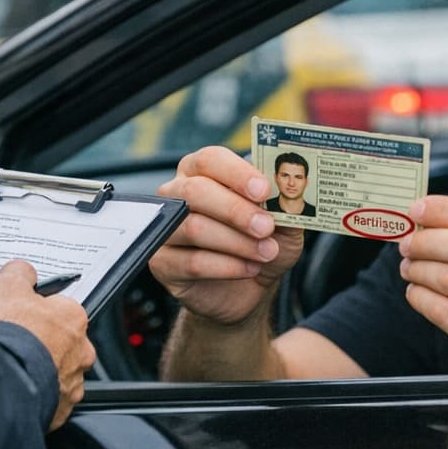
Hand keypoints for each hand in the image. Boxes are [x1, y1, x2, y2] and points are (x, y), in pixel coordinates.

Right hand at [0, 259, 96, 429]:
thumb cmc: (4, 336)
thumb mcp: (5, 287)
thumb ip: (19, 273)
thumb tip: (25, 272)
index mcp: (74, 319)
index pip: (62, 309)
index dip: (38, 312)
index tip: (21, 316)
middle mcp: (80, 353)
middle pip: (62, 343)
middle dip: (41, 343)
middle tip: (13, 343)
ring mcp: (71, 386)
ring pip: (56, 375)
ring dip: (37, 372)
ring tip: (10, 368)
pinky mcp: (59, 413)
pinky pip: (47, 402)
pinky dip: (32, 397)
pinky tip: (13, 389)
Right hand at [150, 146, 303, 325]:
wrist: (248, 289)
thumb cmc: (261, 242)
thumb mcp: (282, 222)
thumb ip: (282, 205)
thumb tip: (284, 193)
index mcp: (202, 171)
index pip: (210, 160)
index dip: (237, 173)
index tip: (264, 191)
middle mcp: (177, 194)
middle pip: (196, 191)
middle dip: (235, 210)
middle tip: (265, 227)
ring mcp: (165, 228)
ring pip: (194, 228)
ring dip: (237, 242)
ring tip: (266, 253)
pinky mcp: (163, 263)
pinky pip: (192, 262)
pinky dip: (227, 266)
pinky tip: (249, 269)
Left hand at [397, 195, 447, 374]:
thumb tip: (428, 213)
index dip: (443, 209)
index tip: (416, 209)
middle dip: (425, 240)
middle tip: (408, 243)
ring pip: (447, 278)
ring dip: (418, 268)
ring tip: (409, 266)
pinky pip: (440, 311)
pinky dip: (419, 296)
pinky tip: (416, 291)